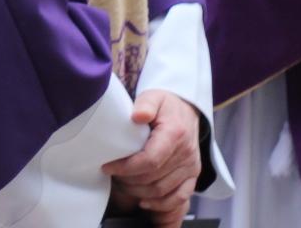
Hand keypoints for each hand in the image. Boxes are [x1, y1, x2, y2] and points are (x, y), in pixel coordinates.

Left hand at [102, 89, 201, 227]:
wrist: (185, 110)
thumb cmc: (165, 105)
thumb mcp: (153, 96)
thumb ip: (145, 104)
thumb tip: (137, 116)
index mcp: (175, 134)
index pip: (150, 160)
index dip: (126, 167)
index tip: (108, 166)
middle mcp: (186, 154)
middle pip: (154, 178)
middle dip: (128, 180)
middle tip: (112, 174)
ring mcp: (191, 167)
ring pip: (162, 191)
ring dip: (139, 192)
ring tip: (122, 183)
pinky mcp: (193, 176)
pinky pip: (179, 198)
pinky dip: (161, 204)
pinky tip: (144, 201)